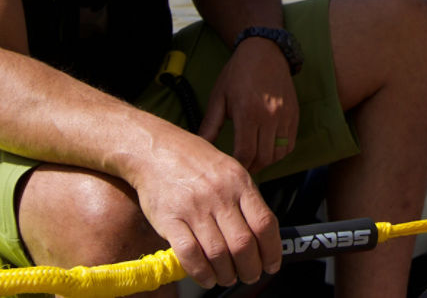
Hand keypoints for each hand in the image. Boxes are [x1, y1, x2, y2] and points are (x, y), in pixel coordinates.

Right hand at [128, 131, 282, 287]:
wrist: (155, 150)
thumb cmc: (194, 161)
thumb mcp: (230, 169)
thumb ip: (246, 198)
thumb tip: (263, 233)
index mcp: (239, 182)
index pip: (265, 223)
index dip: (272, 250)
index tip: (272, 264)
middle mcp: (219, 195)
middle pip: (243, 244)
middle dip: (251, 268)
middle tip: (250, 275)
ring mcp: (194, 208)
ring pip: (218, 253)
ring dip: (226, 274)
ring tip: (228, 277)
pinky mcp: (170, 220)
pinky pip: (190, 254)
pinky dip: (201, 273)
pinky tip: (206, 277)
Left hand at [200, 36, 300, 171]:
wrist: (264, 51)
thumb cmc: (238, 73)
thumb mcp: (219, 97)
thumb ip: (210, 124)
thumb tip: (200, 146)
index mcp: (248, 112)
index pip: (246, 153)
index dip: (238, 165)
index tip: (230, 166)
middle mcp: (270, 116)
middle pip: (263, 157)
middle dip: (251, 167)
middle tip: (241, 167)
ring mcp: (285, 116)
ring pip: (279, 154)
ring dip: (266, 162)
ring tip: (253, 160)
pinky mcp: (294, 115)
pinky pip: (290, 144)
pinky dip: (280, 153)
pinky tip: (267, 149)